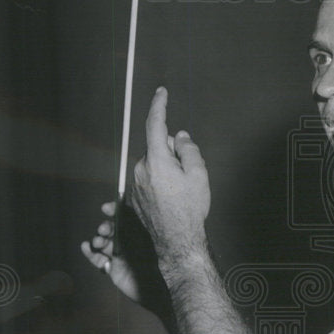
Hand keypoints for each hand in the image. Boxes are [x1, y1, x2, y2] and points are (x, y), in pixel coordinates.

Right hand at [81, 200, 170, 314]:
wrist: (159, 290)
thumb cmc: (159, 264)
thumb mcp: (150, 241)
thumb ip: (138, 224)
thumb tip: (124, 206)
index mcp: (140, 233)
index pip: (125, 217)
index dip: (115, 211)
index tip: (106, 208)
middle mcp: (129, 243)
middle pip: (111, 230)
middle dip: (104, 227)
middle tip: (104, 230)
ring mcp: (120, 256)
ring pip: (103, 243)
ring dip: (97, 240)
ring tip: (98, 243)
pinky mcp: (113, 269)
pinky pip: (97, 259)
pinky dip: (90, 253)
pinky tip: (85, 247)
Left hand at [129, 87, 210, 271]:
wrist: (177, 241)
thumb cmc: (190, 209)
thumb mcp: (199, 175)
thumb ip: (189, 150)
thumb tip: (180, 137)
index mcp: (156, 160)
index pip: (155, 125)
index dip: (159, 105)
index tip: (162, 93)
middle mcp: (141, 169)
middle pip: (158, 149)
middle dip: (172, 154)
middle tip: (188, 176)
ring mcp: (135, 184)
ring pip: (153, 165)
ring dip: (166, 171)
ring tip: (181, 194)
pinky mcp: (134, 197)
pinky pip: (148, 181)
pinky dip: (160, 184)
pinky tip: (171, 202)